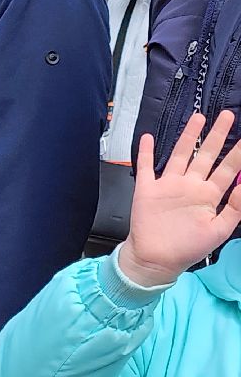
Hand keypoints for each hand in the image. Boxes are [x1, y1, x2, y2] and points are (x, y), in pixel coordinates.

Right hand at [120, 111, 240, 287]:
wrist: (155, 259)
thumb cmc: (187, 248)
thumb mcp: (219, 231)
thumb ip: (234, 207)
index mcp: (208, 196)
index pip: (227, 170)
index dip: (238, 154)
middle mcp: (190, 186)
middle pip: (206, 156)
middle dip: (217, 136)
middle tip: (227, 117)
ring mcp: (168, 186)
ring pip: (180, 155)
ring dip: (188, 137)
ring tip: (198, 118)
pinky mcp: (147, 189)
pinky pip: (146, 167)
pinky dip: (145, 152)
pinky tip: (146, 138)